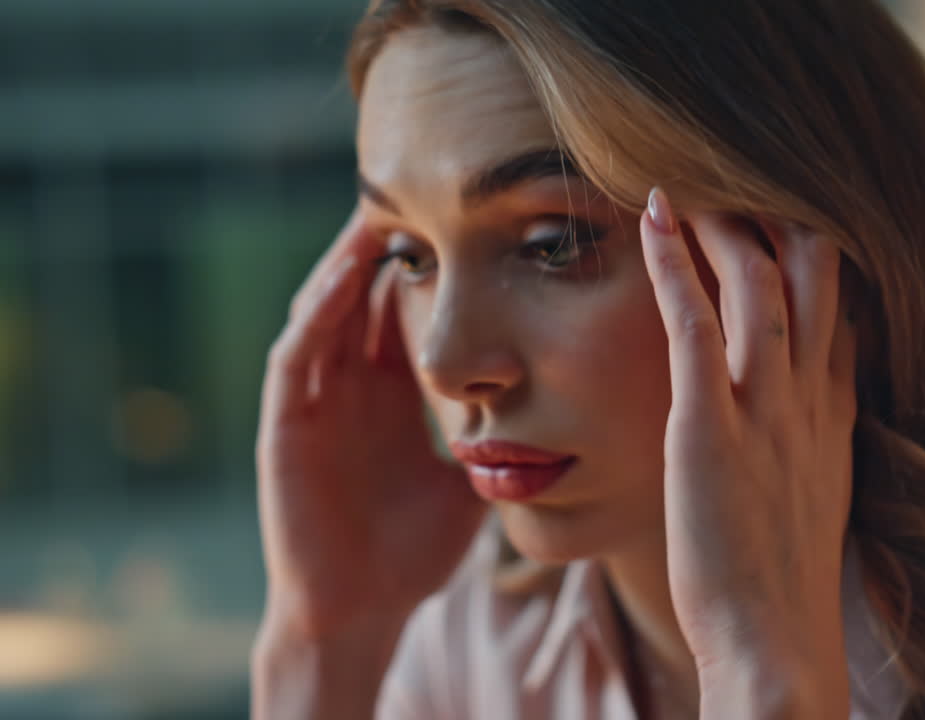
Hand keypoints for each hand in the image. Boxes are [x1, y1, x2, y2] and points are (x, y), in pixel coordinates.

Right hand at [255, 208, 486, 638]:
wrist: (362, 609)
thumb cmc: (413, 550)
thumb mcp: (469, 478)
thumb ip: (499, 436)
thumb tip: (562, 408)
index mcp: (392, 394)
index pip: (409, 310)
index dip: (434, 264)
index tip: (470, 218)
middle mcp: (352, 387)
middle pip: (366, 295)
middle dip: (390, 244)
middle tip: (421, 187)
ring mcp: (317, 403)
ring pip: (327, 312)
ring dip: (347, 265)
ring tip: (377, 213)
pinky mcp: (288, 427)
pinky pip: (297, 359)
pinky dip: (315, 317)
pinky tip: (339, 282)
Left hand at [640, 189, 856, 713]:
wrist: (779, 650)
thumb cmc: (784, 586)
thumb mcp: (816, 499)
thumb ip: (814, 440)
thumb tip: (808, 405)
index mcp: (834, 417)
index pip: (839, 310)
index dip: (818, 256)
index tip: (790, 215)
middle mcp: (810, 402)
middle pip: (817, 279)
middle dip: (786, 220)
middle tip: (747, 178)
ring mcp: (765, 413)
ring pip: (760, 287)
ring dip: (728, 226)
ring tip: (694, 182)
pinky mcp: (712, 433)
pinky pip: (695, 328)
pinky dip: (673, 265)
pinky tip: (653, 218)